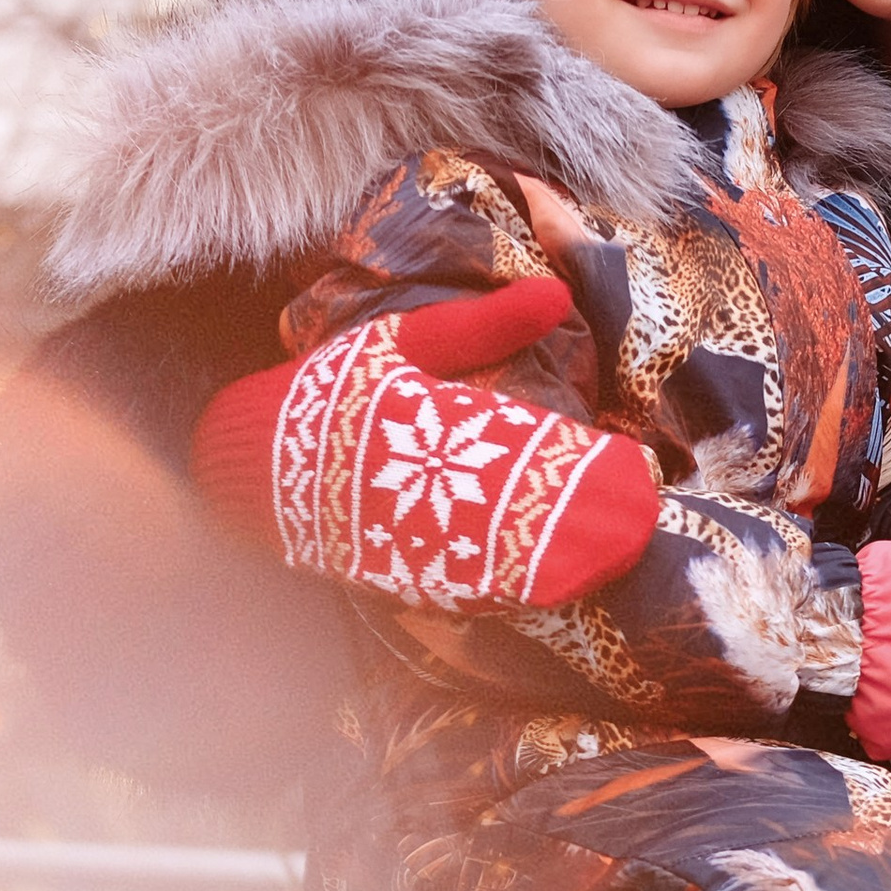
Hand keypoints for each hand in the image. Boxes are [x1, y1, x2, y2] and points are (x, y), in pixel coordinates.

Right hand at [190, 276, 658, 612]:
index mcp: (419, 421)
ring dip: (559, 566)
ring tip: (616, 557)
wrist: (249, 471)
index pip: (515, 447)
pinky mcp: (396, 579)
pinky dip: (514, 592)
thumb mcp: (399, 346)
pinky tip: (561, 588)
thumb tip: (558, 296)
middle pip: (518, 518)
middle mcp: (414, 488)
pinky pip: (466, 593)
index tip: (633, 466)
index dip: (577, 464)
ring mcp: (405, 541)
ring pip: (499, 564)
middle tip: (641, 521)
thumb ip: (481, 325)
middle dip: (581, 525)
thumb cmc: (330, 396)